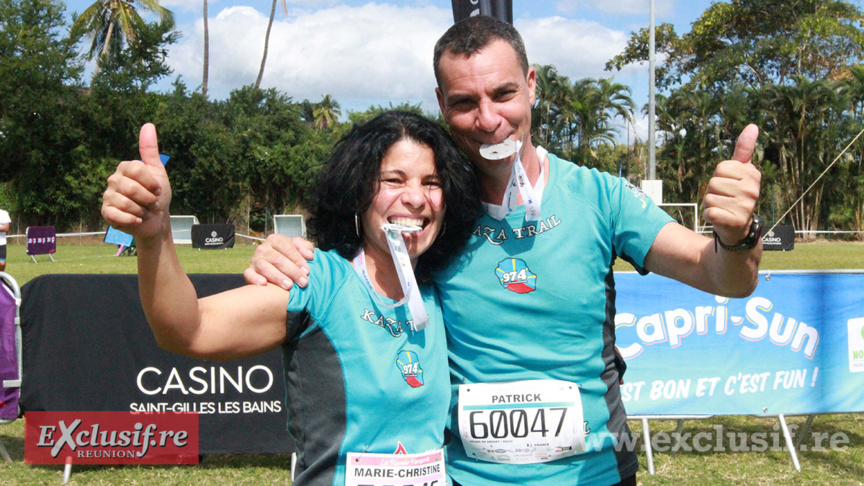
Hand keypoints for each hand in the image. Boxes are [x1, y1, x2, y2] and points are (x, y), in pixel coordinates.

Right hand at [101, 123, 170, 241]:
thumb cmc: (157, 195)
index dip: (151, 183)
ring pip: (126, 203)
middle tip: (152, 203)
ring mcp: (108, 196)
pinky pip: (116, 215)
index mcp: (125, 168)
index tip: (158, 190)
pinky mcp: (106, 212)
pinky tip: (136, 220)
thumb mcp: (158, 172)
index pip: (136, 169)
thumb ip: (150, 150)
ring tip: (145, 211)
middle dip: (148, 199)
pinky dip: (131, 220)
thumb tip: (148, 125)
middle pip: (131, 188)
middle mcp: (114, 180)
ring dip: (142, 211)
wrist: (155, 220)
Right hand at [243, 234, 314, 288]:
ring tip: (289, 286)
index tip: (307, 271)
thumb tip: (309, 255)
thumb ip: (305, 247)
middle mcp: (263, 248)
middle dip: (292, 271)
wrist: (274, 266)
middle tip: (303, 282)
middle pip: (277, 259)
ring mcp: (255, 260)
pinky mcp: (248, 271)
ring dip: (277, 277)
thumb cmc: (289, 256)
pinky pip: (249, 274)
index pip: (287, 247)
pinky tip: (264, 284)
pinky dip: (255, 279)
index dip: (298, 259)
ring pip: (264, 267)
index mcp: (275, 240)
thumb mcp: (298, 248)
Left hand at [703, 124, 761, 245]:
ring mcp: (745, 207)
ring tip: (723, 209)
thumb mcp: (741, 172)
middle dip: (713, 192)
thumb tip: (752, 126)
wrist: (737, 229)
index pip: (720, 168)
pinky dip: (709, 216)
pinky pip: (709, 212)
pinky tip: (720, 219)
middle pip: (713, 182)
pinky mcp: (735, 221)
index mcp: (753, 174)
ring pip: (709, 198)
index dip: (719, 177)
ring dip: (711, 205)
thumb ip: (744, 150)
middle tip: (725, 200)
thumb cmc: (735, 196)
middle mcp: (752, 190)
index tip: (729, 186)